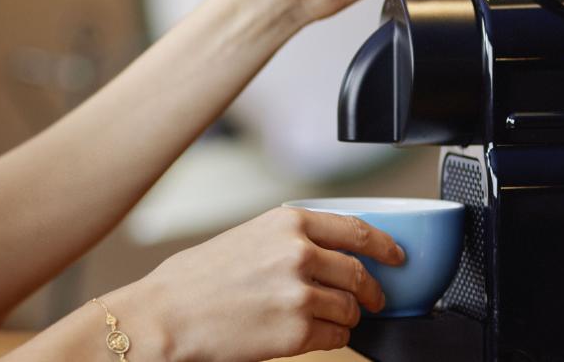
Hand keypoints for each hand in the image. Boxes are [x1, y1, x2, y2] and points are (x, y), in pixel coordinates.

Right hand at [102, 207, 407, 361]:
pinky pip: (336, 338)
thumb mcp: (247, 238)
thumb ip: (290, 240)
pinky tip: (308, 335)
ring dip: (346, 318)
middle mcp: (299, 254)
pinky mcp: (297, 332)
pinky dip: (330, 339)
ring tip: (321, 320)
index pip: (357, 229)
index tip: (397, 256)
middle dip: (372, 292)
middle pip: (361, 274)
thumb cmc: (196, 280)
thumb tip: (330, 254)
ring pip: (350, 310)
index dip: (385, 246)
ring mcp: (300, 294)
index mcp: (287, 223)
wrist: (166, 315)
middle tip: (371, 301)